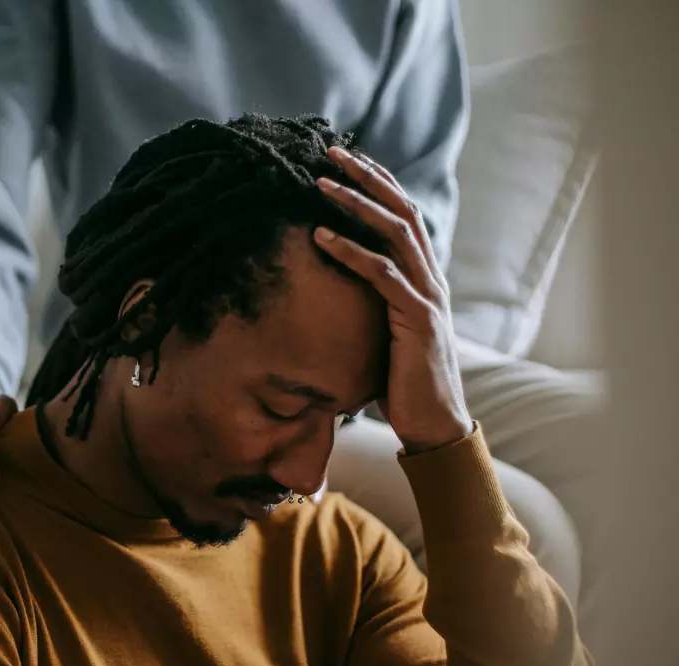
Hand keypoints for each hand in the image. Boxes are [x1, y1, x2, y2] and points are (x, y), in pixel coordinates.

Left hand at [314, 146, 471, 454]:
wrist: (434, 424)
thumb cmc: (403, 383)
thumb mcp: (385, 334)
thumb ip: (372, 306)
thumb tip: (337, 293)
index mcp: (424, 277)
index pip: (404, 215)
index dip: (377, 183)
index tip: (345, 160)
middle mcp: (431, 277)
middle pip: (401, 209)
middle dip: (366, 177)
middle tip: (330, 152)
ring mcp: (428, 295)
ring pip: (394, 233)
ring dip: (354, 204)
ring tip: (318, 185)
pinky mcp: (417, 319)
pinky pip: (382, 275)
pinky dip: (350, 253)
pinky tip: (320, 238)